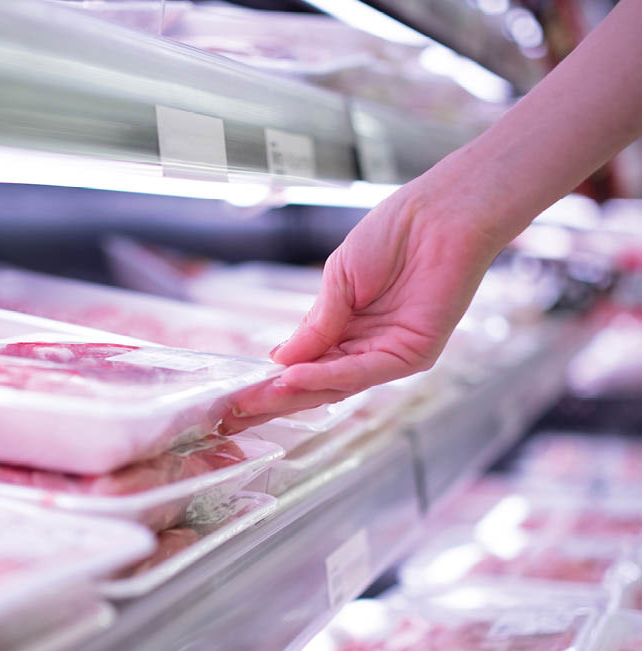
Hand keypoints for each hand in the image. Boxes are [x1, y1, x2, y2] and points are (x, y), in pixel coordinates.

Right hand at [218, 158, 505, 434]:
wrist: (437, 214)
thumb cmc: (392, 236)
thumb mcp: (339, 282)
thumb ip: (315, 325)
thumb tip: (278, 361)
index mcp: (347, 329)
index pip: (305, 366)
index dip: (272, 380)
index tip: (237, 394)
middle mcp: (366, 349)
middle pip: (317, 384)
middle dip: (276, 398)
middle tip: (236, 412)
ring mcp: (388, 356)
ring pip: (336, 385)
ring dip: (296, 392)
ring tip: (257, 398)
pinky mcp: (412, 355)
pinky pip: (364, 371)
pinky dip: (328, 376)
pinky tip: (295, 378)